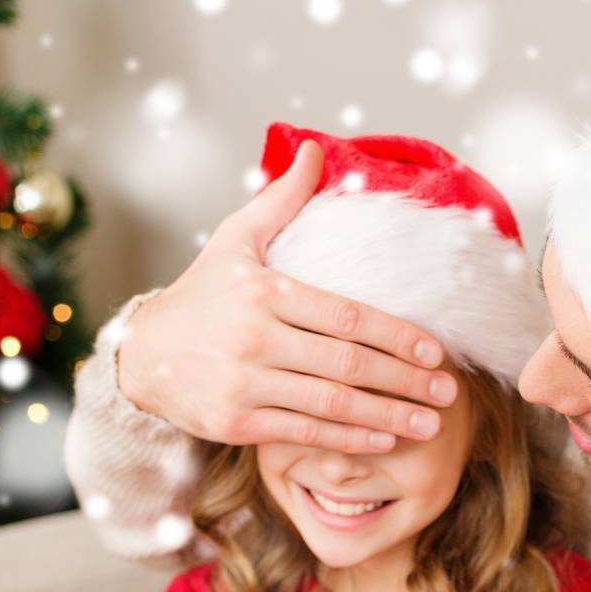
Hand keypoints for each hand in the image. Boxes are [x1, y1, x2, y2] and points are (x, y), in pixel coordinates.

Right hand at [116, 138, 458, 451]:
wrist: (142, 354)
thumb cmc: (201, 296)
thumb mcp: (234, 241)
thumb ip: (280, 201)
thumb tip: (314, 150)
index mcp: (263, 291)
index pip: (346, 316)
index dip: (397, 336)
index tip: (436, 352)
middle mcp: (255, 338)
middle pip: (347, 364)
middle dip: (404, 382)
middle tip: (448, 393)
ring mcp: (245, 384)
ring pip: (331, 404)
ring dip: (387, 418)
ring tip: (429, 425)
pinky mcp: (237, 422)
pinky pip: (305, 432)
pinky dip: (348, 439)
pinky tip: (384, 441)